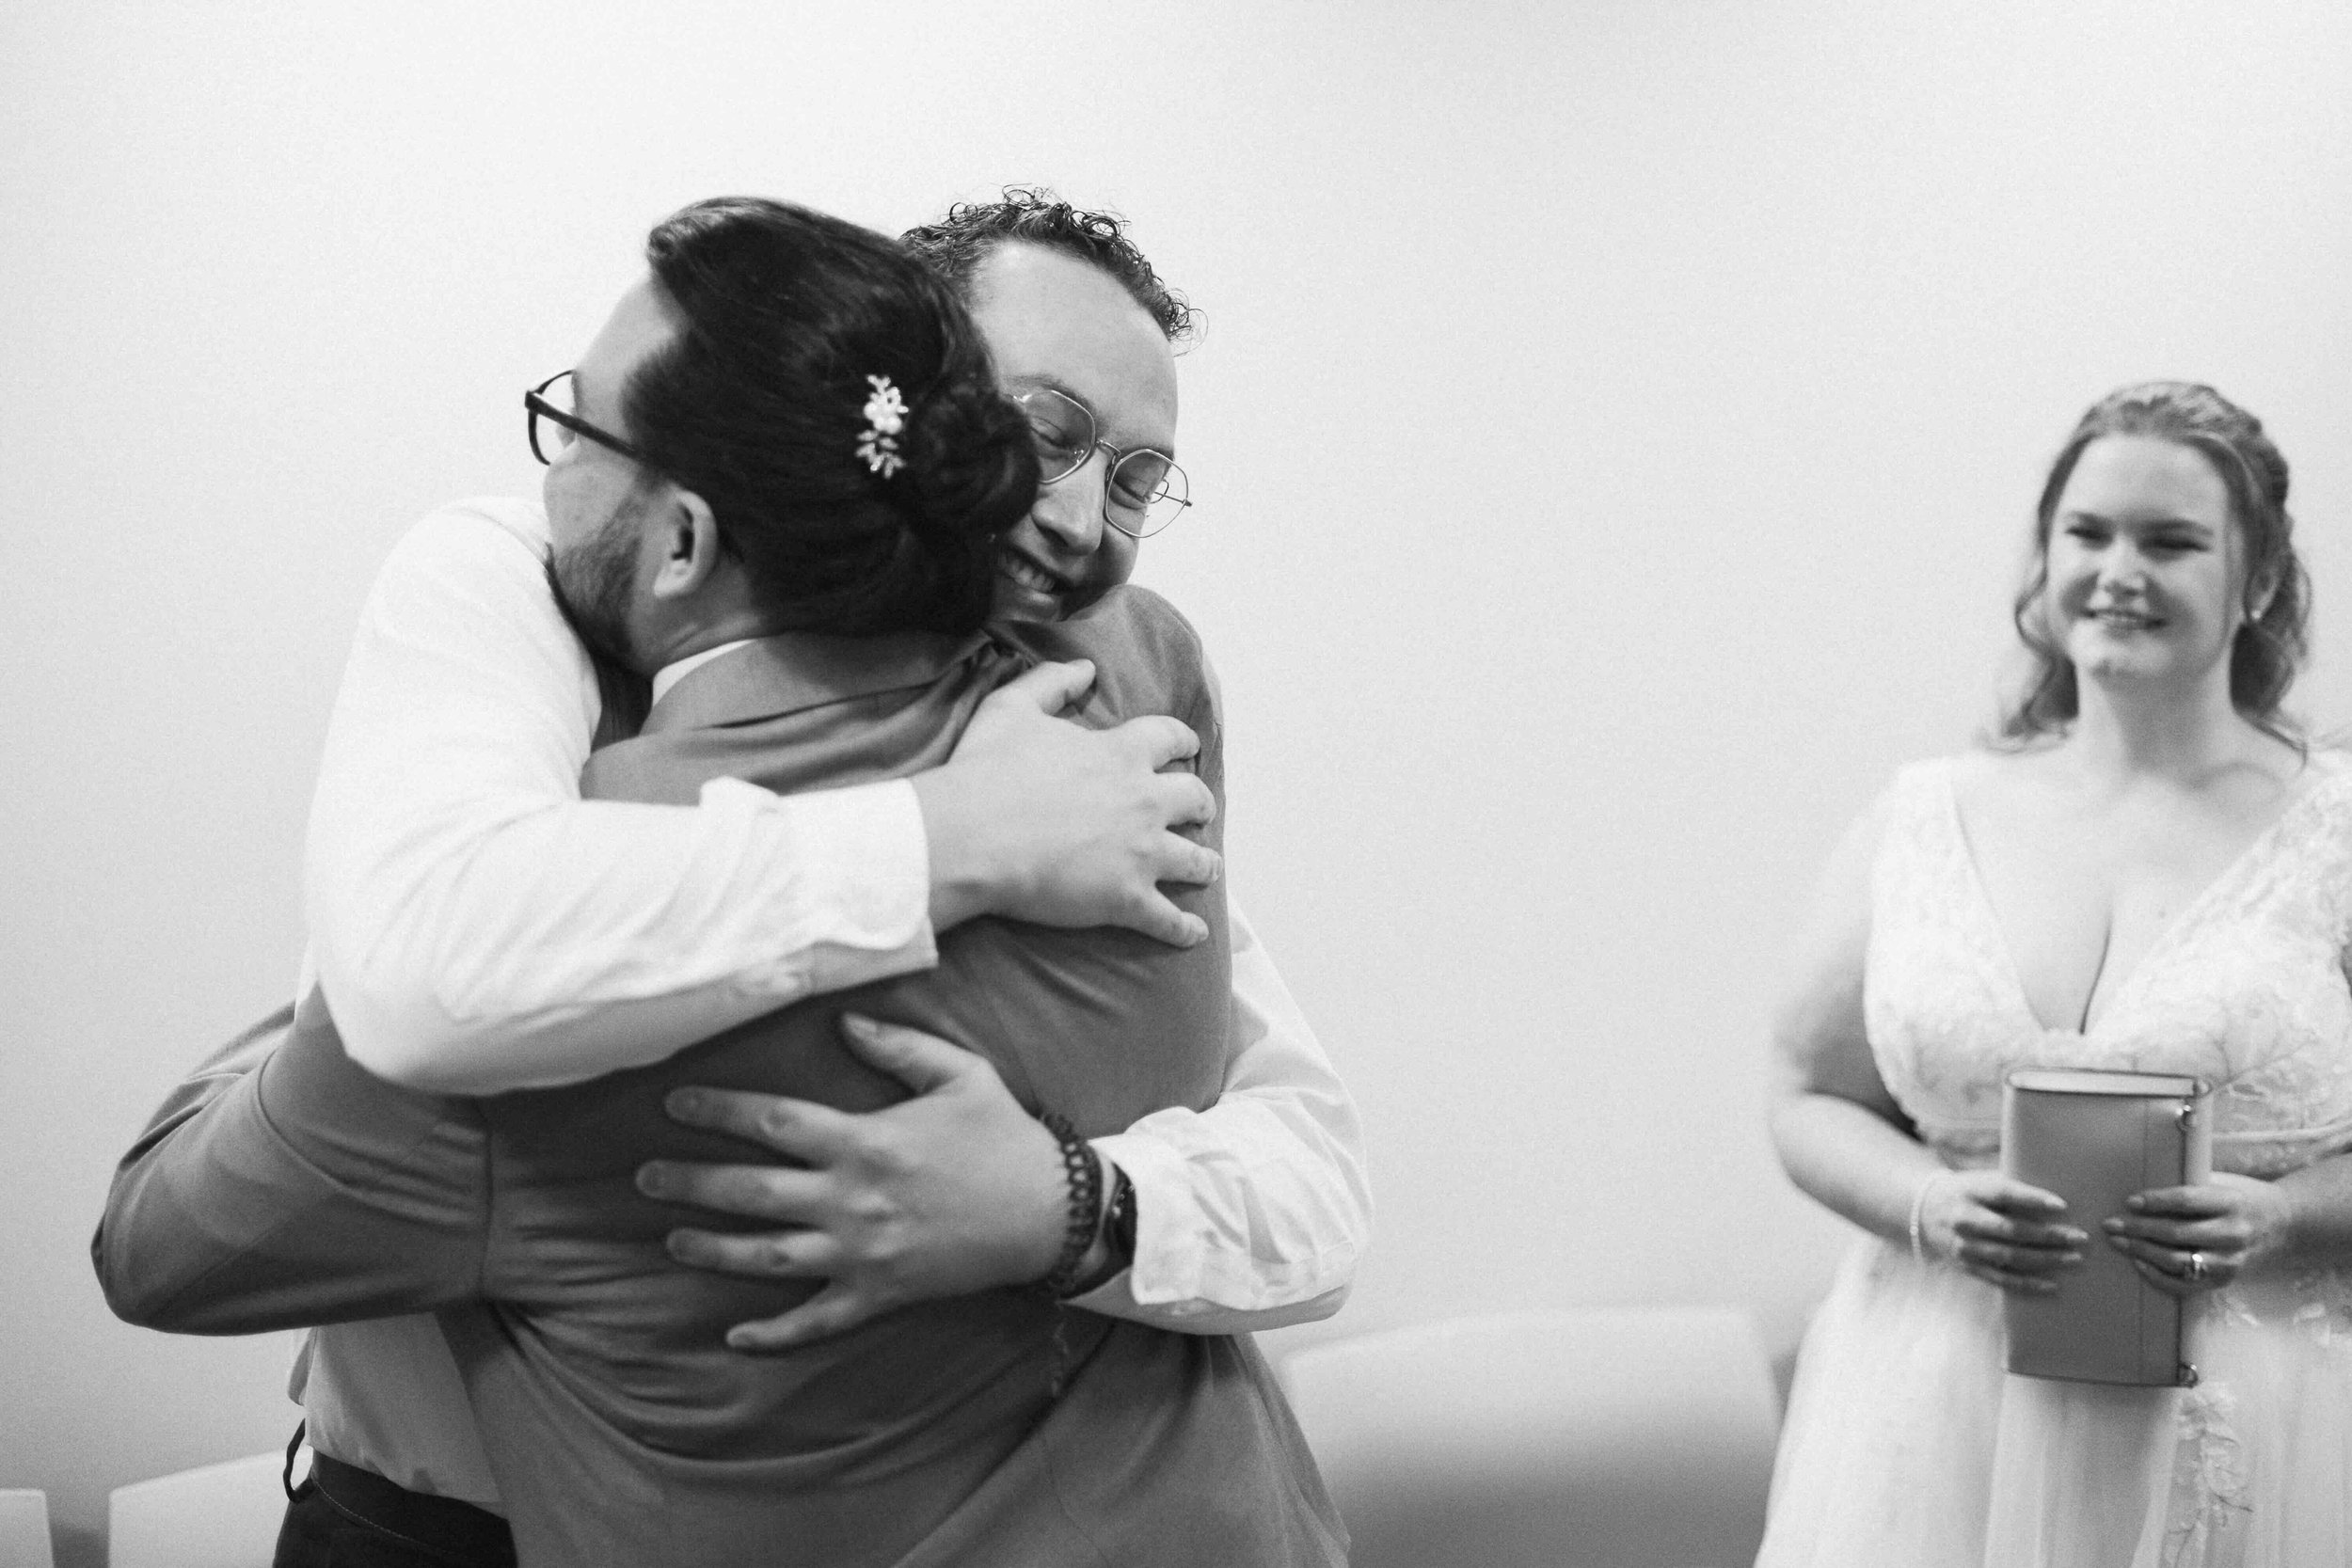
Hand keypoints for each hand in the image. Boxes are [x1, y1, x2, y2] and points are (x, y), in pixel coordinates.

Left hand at [635, 1014, 1067, 1351]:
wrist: (1049, 1213)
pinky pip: (816, 1321)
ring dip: (715, 1249)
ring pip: (769, 1257)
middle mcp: (853, 1200)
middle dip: (691, 1182)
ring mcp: (862, 1254)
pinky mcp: (879, 1294)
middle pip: (753, 1192)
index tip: (674, 1105)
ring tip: (672, 1238)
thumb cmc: (1004, 1137)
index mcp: (866, 1141)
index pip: (773, 1123)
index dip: (718, 1111)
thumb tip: (844, 1025)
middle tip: (642, 1177)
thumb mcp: (960, 1073)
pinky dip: (774, 1334)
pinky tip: (734, 1335)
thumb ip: (899, 1046)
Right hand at [912, 659, 1218, 946]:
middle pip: (1194, 799)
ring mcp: (1141, 853)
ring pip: (1194, 860)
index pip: (1169, 739)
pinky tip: (1193, 934)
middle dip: (1200, 804)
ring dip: (1204, 864)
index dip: (1181, 742)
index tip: (1187, 746)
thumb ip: (1052, 682)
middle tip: (1199, 810)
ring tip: (1208, 870)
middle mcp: (1144, 801)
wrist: (974, 837)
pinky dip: (1184, 928)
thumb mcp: (1013, 707)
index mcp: (1121, 754)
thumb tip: (1085, 667)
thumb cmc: (988, 772)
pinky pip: (1169, 919)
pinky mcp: (1128, 899)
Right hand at [1916, 1169, 2087, 1293]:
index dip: (2032, 1199)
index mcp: (1970, 1192)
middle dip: (2049, 1235)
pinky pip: (2001, 1278)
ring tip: (2074, 1258)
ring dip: (2046, 1260)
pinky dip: (2028, 1283)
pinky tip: (2053, 1284)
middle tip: (2080, 1237)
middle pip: (2011, 1230)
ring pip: (2010, 1256)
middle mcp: (1965, 1219)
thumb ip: (2011, 1187)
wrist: (1924, 1211)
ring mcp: (1966, 1246)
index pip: (2003, 1194)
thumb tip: (2058, 1195)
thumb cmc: (1968, 1191)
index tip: (2062, 1205)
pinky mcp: (1968, 1266)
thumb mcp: (1981, 1180)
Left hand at [2103, 1173, 2291, 1295]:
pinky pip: (2186, 1285)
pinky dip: (2158, 1276)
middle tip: (2110, 1224)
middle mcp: (2233, 1234)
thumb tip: (2141, 1193)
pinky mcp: (2225, 1281)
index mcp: (2231, 1203)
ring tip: (2118, 1242)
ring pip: (2178, 1261)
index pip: (2187, 1201)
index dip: (2155, 1201)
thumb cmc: (2241, 1197)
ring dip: (2142, 1252)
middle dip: (2138, 1229)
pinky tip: (2139, 1264)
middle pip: (2177, 1234)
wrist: (2283, 1224)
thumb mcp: (2222, 1184)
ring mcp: (2230, 1261)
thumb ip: (2190, 1187)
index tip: (2130, 1201)